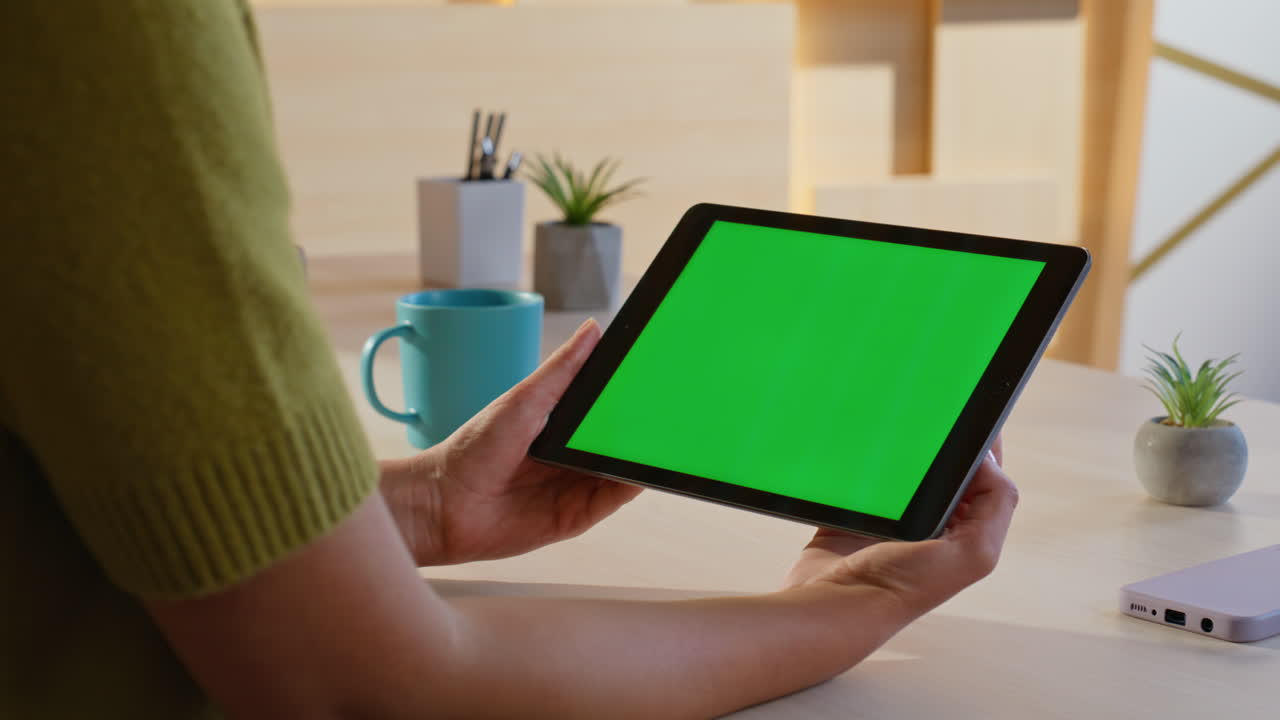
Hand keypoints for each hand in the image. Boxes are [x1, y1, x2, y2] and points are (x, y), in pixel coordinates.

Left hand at [381, 319, 642, 565]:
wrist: (443, 504)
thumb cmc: (473, 449)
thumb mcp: (524, 399)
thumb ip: (562, 370)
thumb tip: (593, 329)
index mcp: (561, 425)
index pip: (606, 409)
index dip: (631, 396)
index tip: (657, 378)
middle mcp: (571, 456)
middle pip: (619, 441)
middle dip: (643, 429)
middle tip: (672, 411)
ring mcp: (574, 487)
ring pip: (620, 470)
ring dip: (642, 459)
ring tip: (667, 441)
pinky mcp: (574, 518)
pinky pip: (610, 502)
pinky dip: (630, 487)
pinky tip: (643, 473)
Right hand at [782, 436, 1015, 618]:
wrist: (833, 602)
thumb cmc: (901, 586)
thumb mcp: (972, 552)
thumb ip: (996, 504)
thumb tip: (988, 459)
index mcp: (966, 532)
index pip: (986, 479)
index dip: (984, 449)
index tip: (971, 417)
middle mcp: (933, 526)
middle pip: (947, 470)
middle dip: (944, 444)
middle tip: (934, 415)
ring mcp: (894, 519)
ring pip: (907, 469)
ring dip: (904, 450)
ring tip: (901, 428)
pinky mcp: (856, 513)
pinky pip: (865, 476)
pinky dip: (866, 461)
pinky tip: (865, 446)